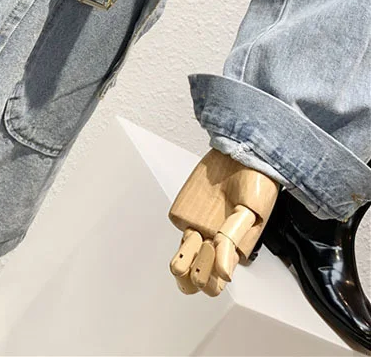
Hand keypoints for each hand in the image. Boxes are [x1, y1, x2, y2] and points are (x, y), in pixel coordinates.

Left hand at [167, 149, 279, 296]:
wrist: (240, 152)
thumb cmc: (255, 182)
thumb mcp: (251, 212)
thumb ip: (234, 238)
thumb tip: (225, 273)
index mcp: (235, 246)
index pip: (218, 279)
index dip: (213, 282)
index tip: (217, 271)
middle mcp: (215, 240)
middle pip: (197, 272)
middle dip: (194, 277)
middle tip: (197, 269)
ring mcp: (198, 225)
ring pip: (185, 256)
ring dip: (182, 265)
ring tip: (180, 266)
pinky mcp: (185, 210)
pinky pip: (179, 227)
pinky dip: (181, 236)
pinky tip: (189, 235)